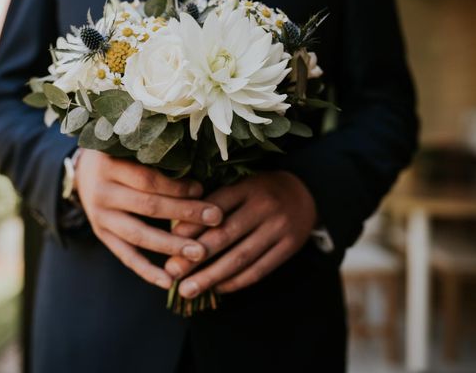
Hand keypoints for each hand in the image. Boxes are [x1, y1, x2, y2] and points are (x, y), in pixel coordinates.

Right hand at [73, 149, 223, 289]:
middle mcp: (102, 191)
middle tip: (216, 218)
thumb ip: (156, 157)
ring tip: (200, 253)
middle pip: (148, 205)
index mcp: (110, 164)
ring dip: (171, 245)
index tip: (203, 190)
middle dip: (185, 213)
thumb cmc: (119, 154)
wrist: (83, 170)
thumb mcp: (129, 147)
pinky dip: (147, 271)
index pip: (148, 179)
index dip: (177, 186)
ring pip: (139, 234)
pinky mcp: (101, 234)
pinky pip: (125, 256)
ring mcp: (99, 216)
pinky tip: (169, 281)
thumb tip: (201, 170)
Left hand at [164, 171, 316, 297]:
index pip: (214, 207)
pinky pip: (259, 269)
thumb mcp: (241, 186)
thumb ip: (214, 203)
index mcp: (248, 187)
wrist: (306, 192)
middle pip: (225, 235)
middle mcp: (264, 206)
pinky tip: (217, 289)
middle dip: (195, 257)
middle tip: (171, 272)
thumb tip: (177, 229)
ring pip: (240, 257)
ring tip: (187, 290)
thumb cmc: (261, 190)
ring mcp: (279, 228)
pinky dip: (236, 282)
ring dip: (211, 276)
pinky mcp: (290, 247)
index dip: (191, 226)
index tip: (169, 241)